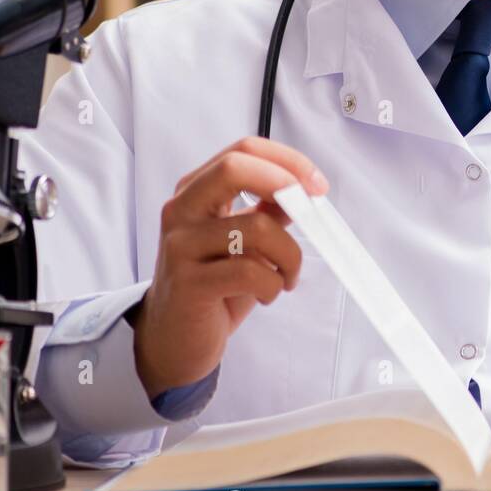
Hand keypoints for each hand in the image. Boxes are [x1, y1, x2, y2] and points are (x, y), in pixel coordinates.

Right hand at [130, 137, 327, 396]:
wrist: (173, 339)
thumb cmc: (214, 283)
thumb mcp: (243, 240)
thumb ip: (266, 211)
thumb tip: (304, 189)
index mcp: (195, 191)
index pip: (242, 151)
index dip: (287, 160)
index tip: (317, 185)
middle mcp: (181, 210)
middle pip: (234, 168)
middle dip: (284, 183)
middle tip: (310, 210)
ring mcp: (180, 246)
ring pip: (257, 228)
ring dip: (290, 255)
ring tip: (287, 275)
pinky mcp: (188, 284)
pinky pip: (251, 272)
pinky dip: (274, 283)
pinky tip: (269, 294)